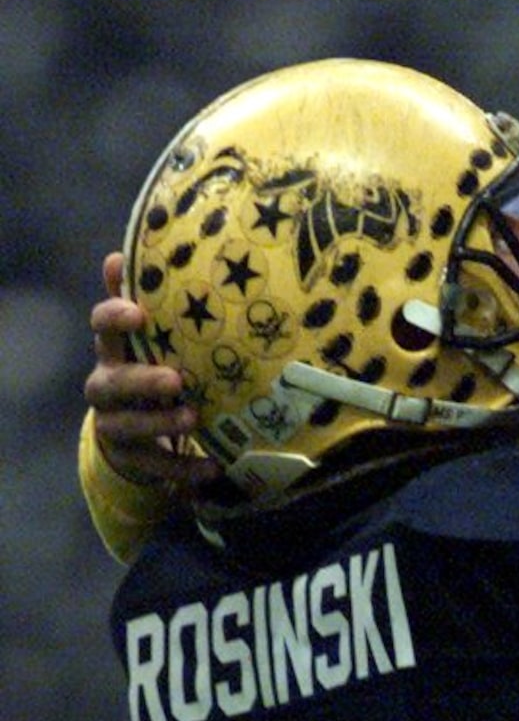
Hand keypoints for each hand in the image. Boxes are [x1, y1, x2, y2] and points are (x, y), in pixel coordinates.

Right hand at [86, 250, 219, 495]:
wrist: (136, 434)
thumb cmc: (152, 371)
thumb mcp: (155, 339)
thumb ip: (150, 300)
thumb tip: (128, 252)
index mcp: (114, 351)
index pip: (102, 328)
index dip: (114, 318)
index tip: (137, 313)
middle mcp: (107, 386)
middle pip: (110, 382)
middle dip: (140, 380)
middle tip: (175, 380)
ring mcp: (115, 423)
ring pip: (125, 425)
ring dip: (160, 423)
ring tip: (193, 418)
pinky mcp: (132, 457)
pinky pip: (155, 465)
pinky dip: (183, 468)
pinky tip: (213, 467)